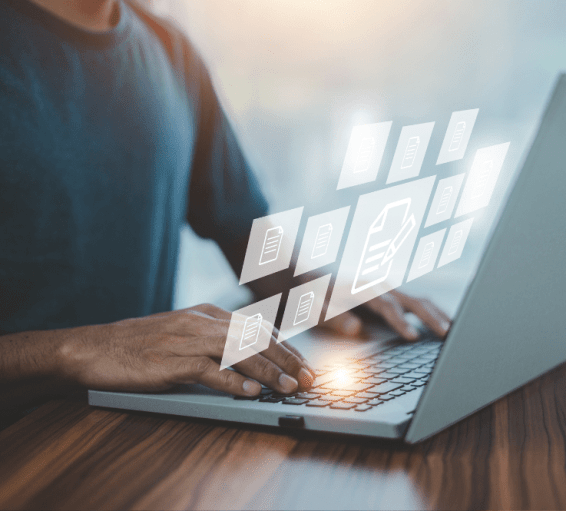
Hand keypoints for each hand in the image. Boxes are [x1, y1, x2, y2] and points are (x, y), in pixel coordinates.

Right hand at [55, 304, 314, 396]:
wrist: (94, 348)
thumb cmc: (141, 344)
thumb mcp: (184, 332)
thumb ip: (216, 339)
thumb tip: (251, 357)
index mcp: (209, 313)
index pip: (258, 327)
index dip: (286, 347)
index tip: (304, 363)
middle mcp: (203, 322)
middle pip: (257, 338)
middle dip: (288, 358)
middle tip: (310, 378)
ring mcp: (188, 340)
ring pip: (240, 352)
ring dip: (270, 370)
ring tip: (290, 386)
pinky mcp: (172, 361)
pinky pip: (210, 371)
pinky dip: (234, 382)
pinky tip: (252, 392)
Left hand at [322, 290, 450, 340]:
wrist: (314, 277)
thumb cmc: (315, 295)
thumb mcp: (317, 308)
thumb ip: (334, 318)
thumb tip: (356, 330)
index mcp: (364, 289)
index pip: (388, 306)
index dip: (401, 322)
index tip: (413, 338)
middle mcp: (381, 287)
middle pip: (412, 300)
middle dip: (431, 317)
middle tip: (446, 335)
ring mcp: (390, 291)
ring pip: (420, 300)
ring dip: (438, 314)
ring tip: (454, 331)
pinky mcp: (393, 297)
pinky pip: (418, 303)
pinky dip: (434, 313)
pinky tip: (445, 324)